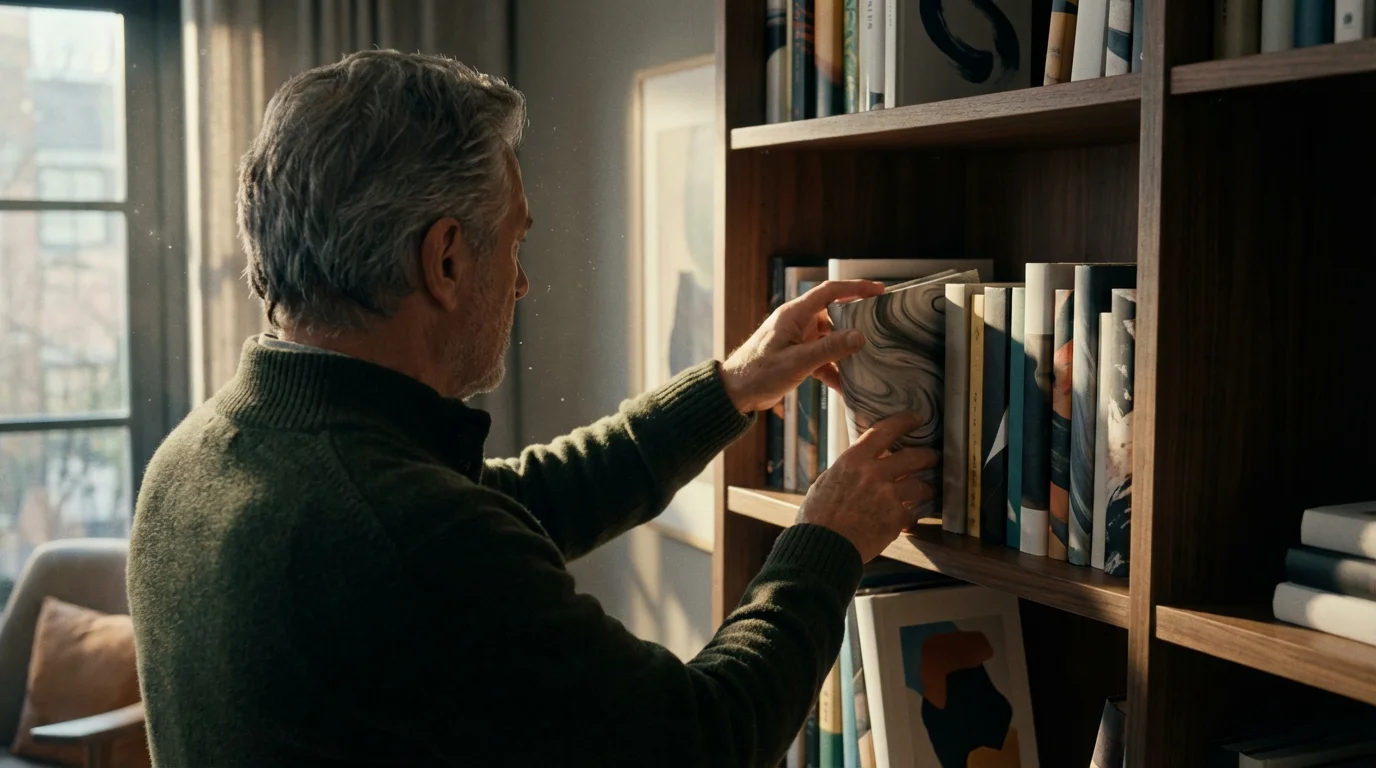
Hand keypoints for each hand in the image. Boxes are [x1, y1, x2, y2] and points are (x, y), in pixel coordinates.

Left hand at [720, 279, 885, 413]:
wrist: (735, 394)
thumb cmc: (759, 373)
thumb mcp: (797, 362)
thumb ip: (829, 349)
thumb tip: (859, 336)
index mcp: (794, 314)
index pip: (830, 291)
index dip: (855, 288)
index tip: (879, 290)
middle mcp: (797, 322)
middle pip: (833, 314)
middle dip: (855, 322)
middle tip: (880, 328)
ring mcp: (797, 339)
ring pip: (830, 339)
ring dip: (845, 352)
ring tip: (868, 360)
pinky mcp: (796, 356)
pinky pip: (821, 359)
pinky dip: (833, 371)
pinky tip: (846, 387)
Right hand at [795, 412, 937, 561]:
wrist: (822, 546)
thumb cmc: (818, 516)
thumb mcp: (827, 481)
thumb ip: (849, 470)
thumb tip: (860, 464)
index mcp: (854, 460)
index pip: (885, 430)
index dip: (904, 421)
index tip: (916, 418)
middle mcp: (874, 473)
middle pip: (914, 456)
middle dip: (928, 456)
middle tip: (934, 456)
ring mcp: (888, 496)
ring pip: (920, 486)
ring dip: (926, 489)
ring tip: (927, 491)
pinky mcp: (895, 519)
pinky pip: (913, 514)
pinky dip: (911, 517)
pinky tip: (907, 521)